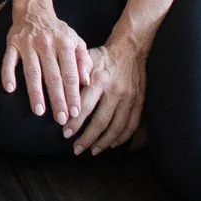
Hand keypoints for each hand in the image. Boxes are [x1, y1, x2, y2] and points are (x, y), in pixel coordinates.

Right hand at [0, 0, 90, 127]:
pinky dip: (8, 74)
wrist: (34, 9)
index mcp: (65, 43)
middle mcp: (46, 43)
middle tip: (60, 119)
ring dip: (35, 92)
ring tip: (39, 111)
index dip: (73, 93)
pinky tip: (10, 89)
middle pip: (52, 76)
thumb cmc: (58, 31)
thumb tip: (86, 82)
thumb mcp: (76, 40)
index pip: (70, 73)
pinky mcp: (12, 43)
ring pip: (32, 71)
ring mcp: (28, 43)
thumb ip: (84, 60)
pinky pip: (9, 60)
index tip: (75, 112)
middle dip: (57, 99)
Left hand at [71, 36, 147, 154]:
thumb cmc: (102, 56)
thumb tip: (62, 96)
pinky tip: (111, 144)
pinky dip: (121, 138)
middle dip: (87, 138)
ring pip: (116, 127)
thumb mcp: (86, 60)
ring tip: (92, 151)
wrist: (129, 50)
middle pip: (100, 121)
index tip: (65, 133)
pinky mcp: (139, 103)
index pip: (84, 107)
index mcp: (99, 80)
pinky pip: (131, 125)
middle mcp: (115, 91)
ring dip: (103, 142)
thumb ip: (75, 76)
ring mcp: (129, 99)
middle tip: (76, 148)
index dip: (74, 123)